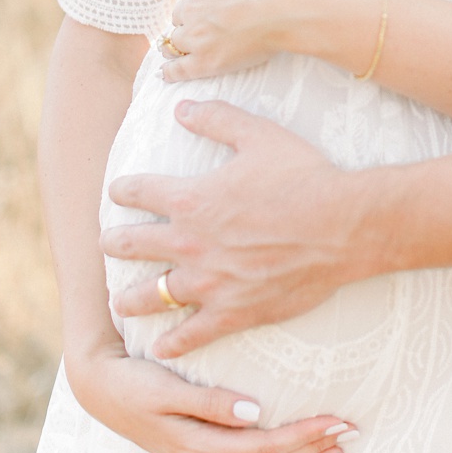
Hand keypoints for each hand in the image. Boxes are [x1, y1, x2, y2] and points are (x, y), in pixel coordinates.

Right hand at [66, 338, 358, 452]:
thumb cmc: (137, 382)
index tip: (338, 419)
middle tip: (351, 430)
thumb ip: (209, 401)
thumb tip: (254, 411)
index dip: (305, 436)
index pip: (266, 447)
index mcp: (200, 445)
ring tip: (337, 451)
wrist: (102, 390)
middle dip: (313, 449)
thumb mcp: (168, 388)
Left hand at [101, 99, 387, 357]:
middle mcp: (190, 243)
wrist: (343, 225)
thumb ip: (217, 119)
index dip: (123, 189)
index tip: (118, 191)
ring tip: (120, 302)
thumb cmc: (304, 176)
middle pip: (131, 246)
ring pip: (150, 297)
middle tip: (108, 244)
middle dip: (114, 243)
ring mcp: (209, 283)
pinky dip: (172, 343)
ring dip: (129, 299)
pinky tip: (161, 346)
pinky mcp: (232, 312)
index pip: (138, 192)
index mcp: (192, 199)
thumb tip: (182, 106)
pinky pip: (191, 335)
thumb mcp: (260, 135)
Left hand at [161, 0, 332, 81]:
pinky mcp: (206, 60)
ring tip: (180, 53)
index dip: (198, 0)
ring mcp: (197, 33)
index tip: (206, 6)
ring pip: (177, 41)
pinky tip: (168, 74)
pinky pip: (180, 68)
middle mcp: (193, 4)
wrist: (288, 2)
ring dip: (181, 45)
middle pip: (180, 16)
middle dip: (190, 22)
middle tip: (201, 29)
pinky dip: (172, 72)